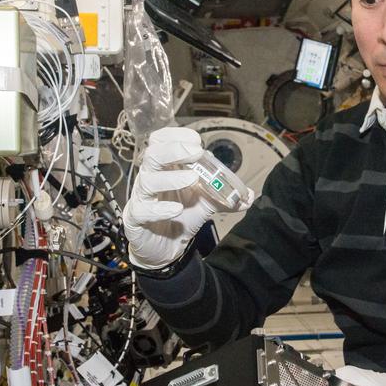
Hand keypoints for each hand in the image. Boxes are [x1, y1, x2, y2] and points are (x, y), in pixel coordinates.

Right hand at [122, 127, 212, 270]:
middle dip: (174, 149)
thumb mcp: (205, 203)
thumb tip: (249, 196)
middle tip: (197, 152)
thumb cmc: (180, 217)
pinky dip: (160, 209)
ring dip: (171, 177)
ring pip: (146, 181)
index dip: (176, 136)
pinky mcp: (136, 219)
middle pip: (152, 155)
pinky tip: (176, 209)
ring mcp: (141, 198)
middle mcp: (150, 179)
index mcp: (164, 168)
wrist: (164, 248)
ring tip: (192, 178)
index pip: (160, 141)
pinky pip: (142, 210)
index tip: (196, 140)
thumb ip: (225, 197)